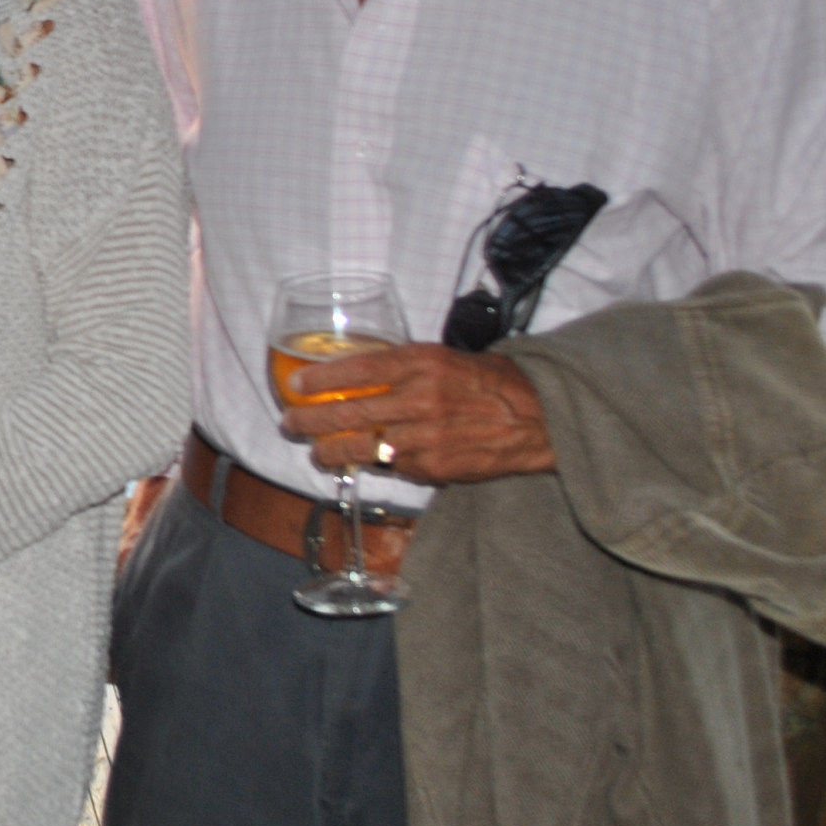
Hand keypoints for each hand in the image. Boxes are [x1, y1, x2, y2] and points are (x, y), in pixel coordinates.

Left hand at [280, 344, 553, 484]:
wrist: (535, 418)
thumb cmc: (487, 382)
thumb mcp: (443, 358)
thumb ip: (402, 365)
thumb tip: (354, 373)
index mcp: (421, 363)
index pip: (357, 368)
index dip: (320, 378)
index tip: (296, 384)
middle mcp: (419, 398)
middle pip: (348, 412)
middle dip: (310, 421)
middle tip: (290, 423)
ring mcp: (425, 437)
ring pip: (361, 447)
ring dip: (330, 451)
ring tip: (316, 452)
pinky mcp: (433, 468)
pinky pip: (390, 466)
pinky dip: (371, 464)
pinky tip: (358, 462)